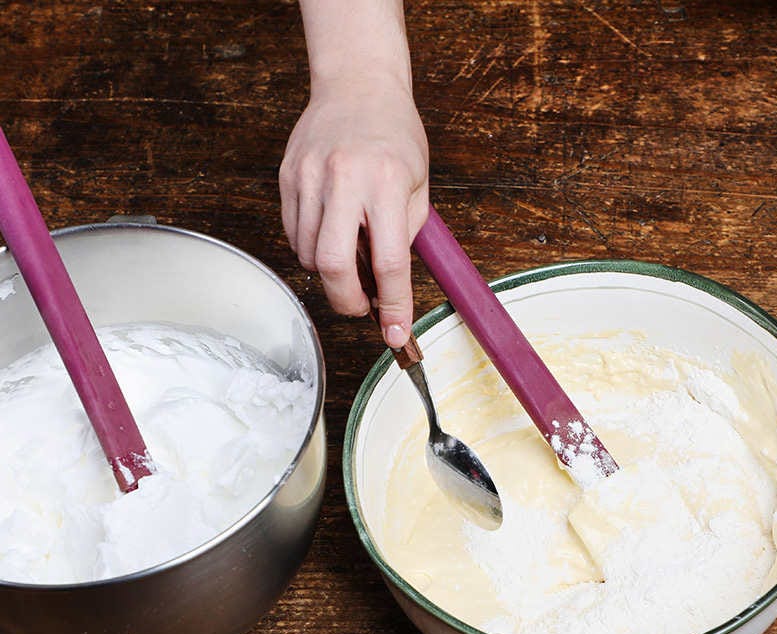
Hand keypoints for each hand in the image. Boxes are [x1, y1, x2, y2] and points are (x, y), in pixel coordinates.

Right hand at [280, 75, 428, 346]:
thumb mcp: (417, 186)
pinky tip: (331, 235)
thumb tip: (387, 289)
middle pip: (334, 266)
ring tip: (352, 257)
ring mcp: (309, 176)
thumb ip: (403, 236)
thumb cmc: (395, 137)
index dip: (392, 306)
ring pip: (308, 255)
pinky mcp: (287, 176)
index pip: (389, 262)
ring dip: (330, 275)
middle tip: (362, 306)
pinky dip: (312, 250)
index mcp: (385, 182)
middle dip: (348, 301)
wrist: (358, 84)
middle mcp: (344, 178)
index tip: (395, 333)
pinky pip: (294, 234)